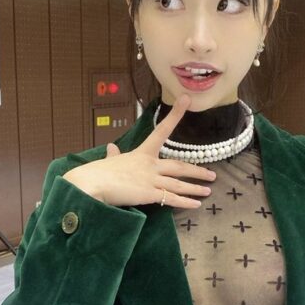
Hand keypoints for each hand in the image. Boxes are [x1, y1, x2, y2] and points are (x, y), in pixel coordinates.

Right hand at [65, 93, 217, 208]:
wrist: (92, 183)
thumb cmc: (98, 173)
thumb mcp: (109, 161)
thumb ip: (114, 155)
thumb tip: (111, 148)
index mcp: (141, 153)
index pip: (161, 131)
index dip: (175, 115)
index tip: (186, 100)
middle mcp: (150, 165)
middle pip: (179, 166)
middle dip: (197, 171)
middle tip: (212, 175)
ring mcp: (151, 179)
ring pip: (179, 183)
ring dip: (195, 188)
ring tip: (208, 191)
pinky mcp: (150, 194)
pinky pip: (172, 198)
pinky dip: (185, 202)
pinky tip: (196, 204)